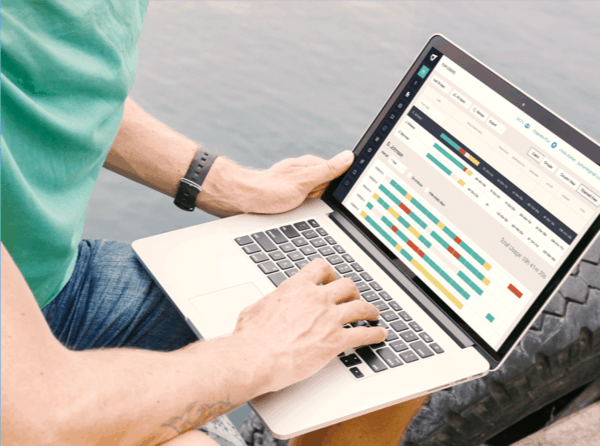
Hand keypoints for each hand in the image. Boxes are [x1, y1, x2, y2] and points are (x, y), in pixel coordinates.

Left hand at [197, 151, 353, 216]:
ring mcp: (300, 184)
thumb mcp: (303, 182)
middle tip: (306, 201)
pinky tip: (294, 212)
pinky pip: (307, 204)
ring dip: (313, 206)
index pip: (339, 174)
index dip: (338, 188)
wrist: (243, 201)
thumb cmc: (270, 191)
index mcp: (312, 165)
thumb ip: (327, 170)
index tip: (328, 195)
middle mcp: (307, 173)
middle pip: (329, 188)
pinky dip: (304, 209)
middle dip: (324, 199)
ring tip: (296, 205)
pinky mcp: (293, 195)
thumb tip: (348, 156)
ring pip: (318, 198)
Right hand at [230, 260, 387, 392]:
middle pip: (346, 286)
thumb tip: (265, 307)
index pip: (320, 268)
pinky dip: (375, 334)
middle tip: (353, 297)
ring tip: (373, 314)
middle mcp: (316, 299)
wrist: (256, 357)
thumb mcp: (255, 310)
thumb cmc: (252, 338)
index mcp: (296, 288)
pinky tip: (379, 335)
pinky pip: (363, 334)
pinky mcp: (336, 341)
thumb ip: (268, 304)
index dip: (330, 273)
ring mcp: (329, 319)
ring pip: (360, 307)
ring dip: (370, 310)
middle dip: (352, 292)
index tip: (331, 278)